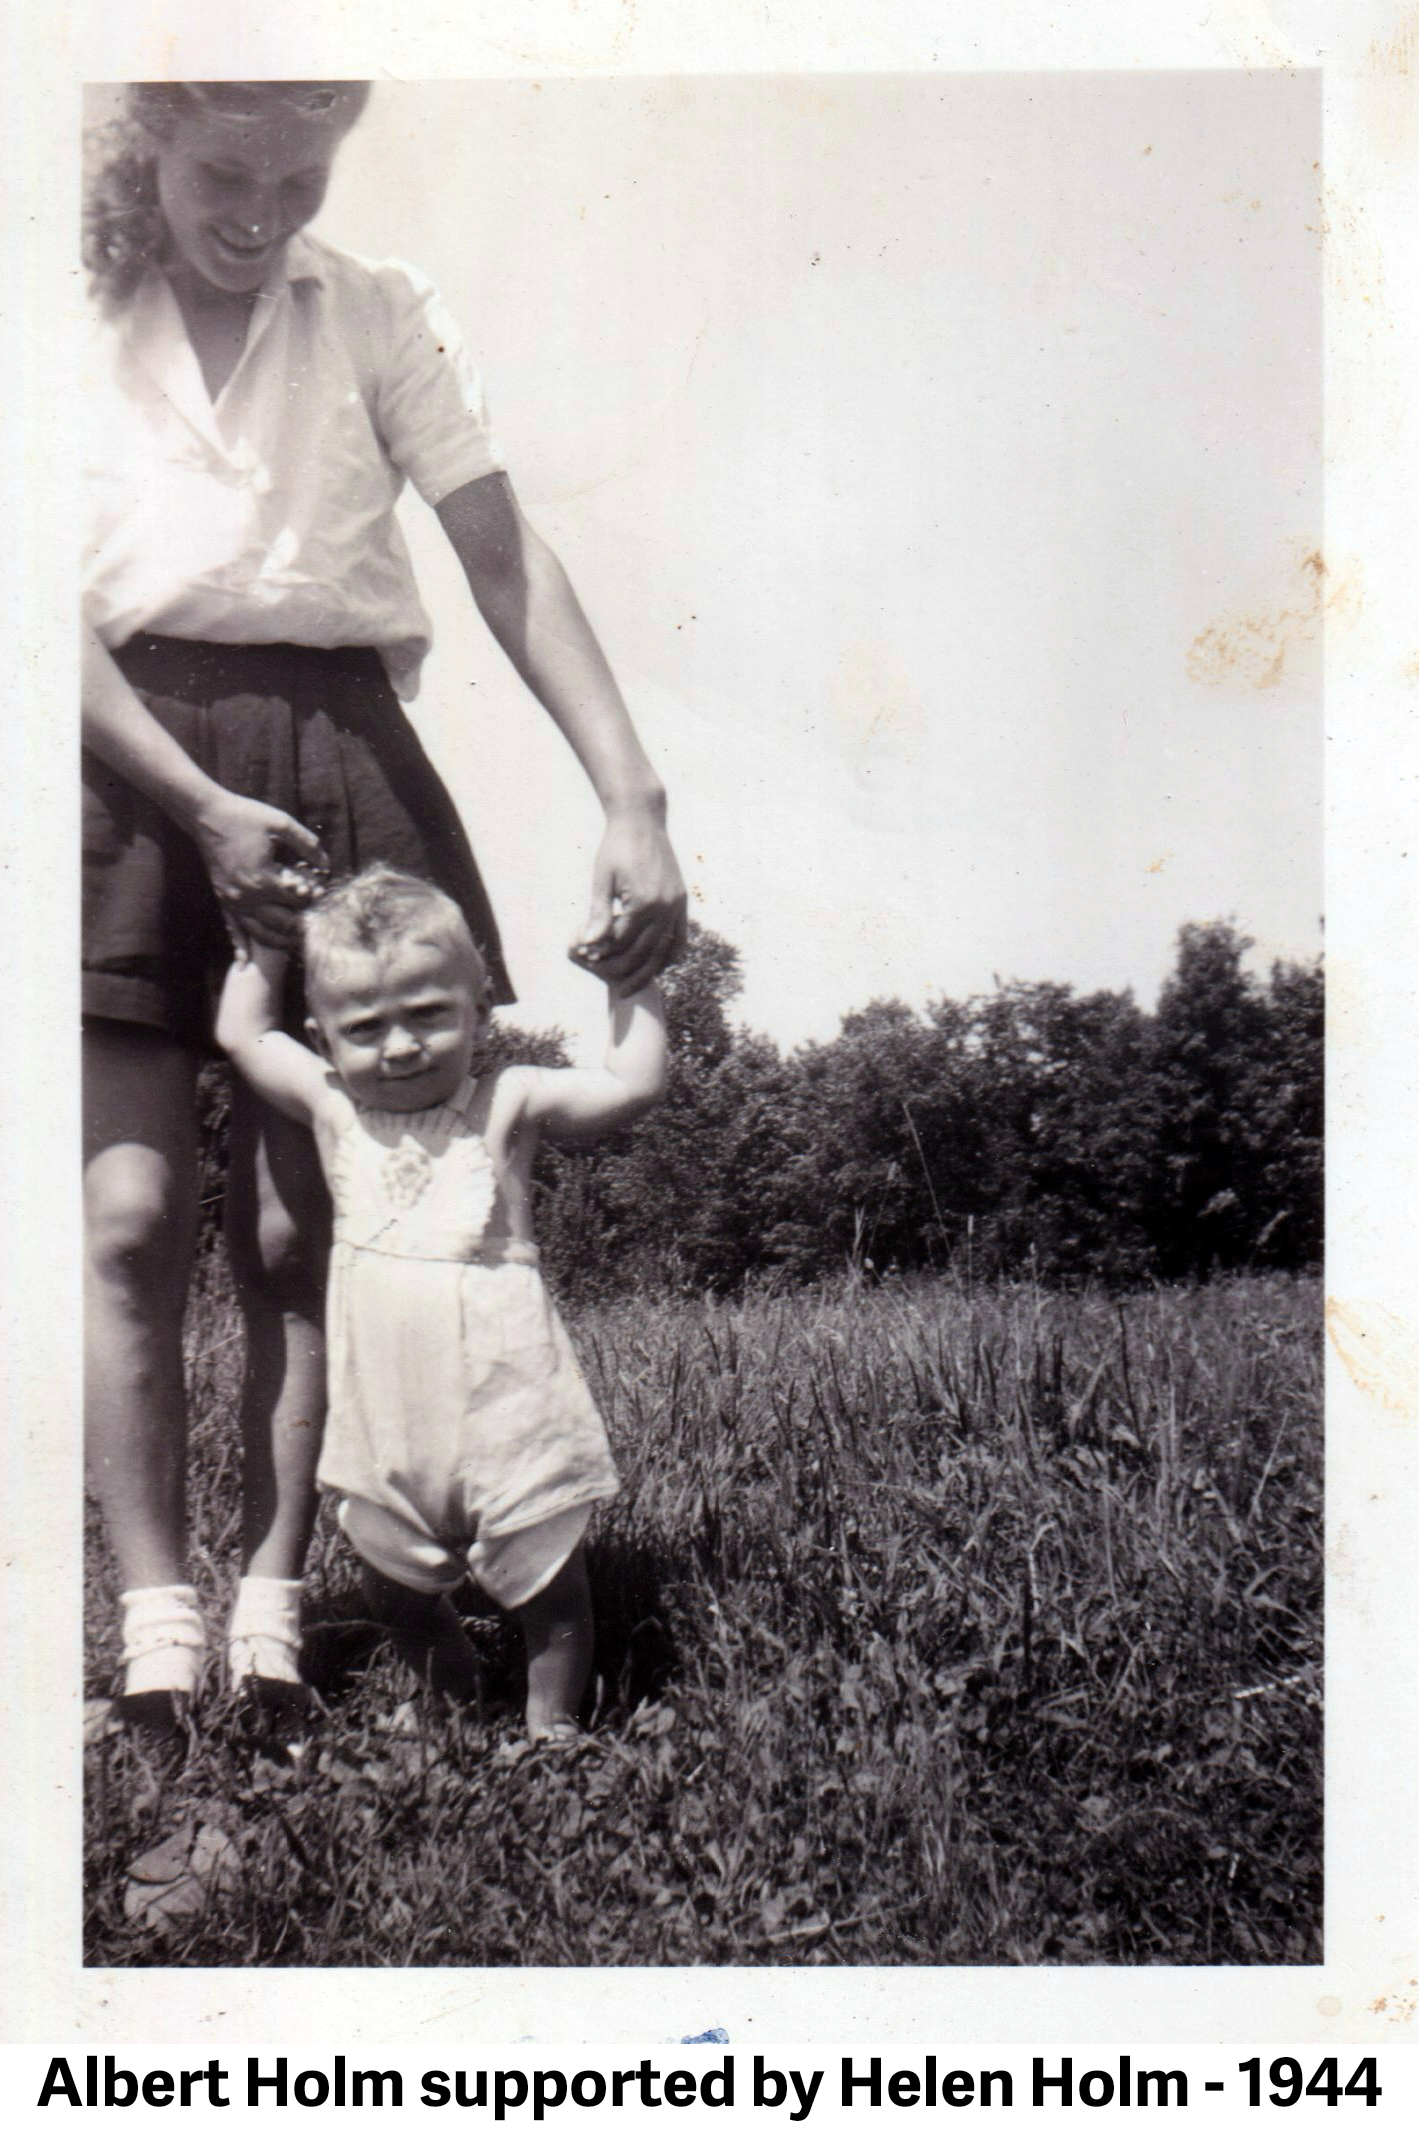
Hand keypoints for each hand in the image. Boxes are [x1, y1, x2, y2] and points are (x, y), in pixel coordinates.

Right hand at [191, 789, 327, 950]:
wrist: (206, 814)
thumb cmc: (244, 816)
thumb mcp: (280, 823)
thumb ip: (306, 844)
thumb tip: (326, 864)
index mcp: (263, 878)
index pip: (297, 899)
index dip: (313, 897)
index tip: (322, 893)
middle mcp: (246, 895)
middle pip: (280, 922)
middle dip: (300, 926)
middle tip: (316, 929)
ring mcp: (232, 900)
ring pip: (258, 932)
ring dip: (277, 941)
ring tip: (294, 945)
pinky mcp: (221, 899)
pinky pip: (231, 928)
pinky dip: (239, 946)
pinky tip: (244, 963)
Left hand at [571, 807, 687, 992]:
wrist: (642, 820)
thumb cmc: (615, 847)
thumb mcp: (601, 879)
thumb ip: (597, 914)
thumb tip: (587, 945)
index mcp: (643, 902)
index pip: (622, 941)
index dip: (604, 954)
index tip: (588, 964)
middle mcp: (664, 906)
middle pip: (645, 951)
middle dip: (627, 970)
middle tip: (612, 986)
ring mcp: (677, 904)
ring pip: (666, 949)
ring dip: (652, 970)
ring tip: (636, 984)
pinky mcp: (682, 900)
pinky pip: (681, 936)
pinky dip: (672, 954)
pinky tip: (661, 966)